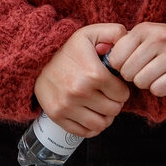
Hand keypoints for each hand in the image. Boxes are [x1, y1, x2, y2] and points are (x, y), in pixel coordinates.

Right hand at [34, 24, 127, 138]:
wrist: (35, 59)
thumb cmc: (67, 48)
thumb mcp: (90, 34)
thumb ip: (115, 33)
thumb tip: (130, 38)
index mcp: (92, 74)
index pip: (122, 94)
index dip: (121, 90)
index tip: (114, 84)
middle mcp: (79, 92)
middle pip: (113, 110)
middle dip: (114, 103)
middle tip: (108, 95)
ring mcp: (67, 106)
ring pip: (101, 124)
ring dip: (104, 117)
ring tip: (101, 106)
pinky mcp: (57, 116)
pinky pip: (84, 132)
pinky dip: (91, 127)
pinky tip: (90, 115)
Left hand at [106, 22, 165, 96]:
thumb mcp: (147, 34)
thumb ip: (125, 43)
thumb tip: (100, 56)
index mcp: (144, 29)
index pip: (116, 57)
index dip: (119, 66)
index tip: (129, 64)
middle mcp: (158, 39)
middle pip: (127, 72)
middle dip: (132, 76)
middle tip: (144, 70)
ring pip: (141, 82)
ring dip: (146, 83)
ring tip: (155, 74)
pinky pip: (158, 89)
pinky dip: (159, 89)